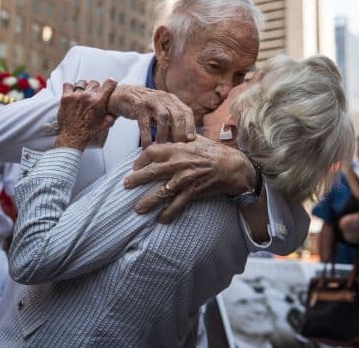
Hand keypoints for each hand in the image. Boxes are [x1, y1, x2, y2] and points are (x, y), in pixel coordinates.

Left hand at [55, 79, 116, 150]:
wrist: (73, 137)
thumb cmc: (88, 132)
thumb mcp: (106, 124)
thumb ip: (113, 114)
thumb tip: (117, 109)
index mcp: (98, 102)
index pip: (109, 83)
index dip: (111, 83)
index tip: (110, 84)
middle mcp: (87, 97)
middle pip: (94, 83)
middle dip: (96, 89)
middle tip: (94, 96)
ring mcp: (75, 96)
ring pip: (82, 83)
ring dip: (84, 88)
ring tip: (83, 96)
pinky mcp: (65, 98)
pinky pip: (68, 85)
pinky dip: (70, 88)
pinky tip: (73, 94)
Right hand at [107, 85, 195, 148]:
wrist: (120, 96)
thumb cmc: (143, 108)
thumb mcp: (159, 112)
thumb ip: (170, 123)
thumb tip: (183, 140)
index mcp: (171, 99)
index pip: (186, 111)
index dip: (190, 126)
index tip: (191, 140)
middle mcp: (163, 97)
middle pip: (177, 114)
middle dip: (179, 132)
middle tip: (178, 147)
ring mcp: (150, 100)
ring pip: (163, 116)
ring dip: (164, 133)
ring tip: (161, 146)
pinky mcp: (137, 104)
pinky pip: (145, 122)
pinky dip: (147, 136)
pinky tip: (146, 147)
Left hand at [123, 138, 254, 222]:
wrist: (233, 166)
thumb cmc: (213, 151)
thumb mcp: (194, 140)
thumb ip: (178, 140)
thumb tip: (163, 139)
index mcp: (177, 149)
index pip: (151, 152)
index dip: (140, 159)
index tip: (134, 166)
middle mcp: (178, 164)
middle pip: (151, 172)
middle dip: (136, 180)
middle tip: (126, 185)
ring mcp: (184, 179)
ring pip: (161, 192)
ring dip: (148, 201)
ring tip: (138, 209)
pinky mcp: (193, 192)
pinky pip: (177, 205)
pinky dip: (169, 213)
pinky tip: (161, 219)